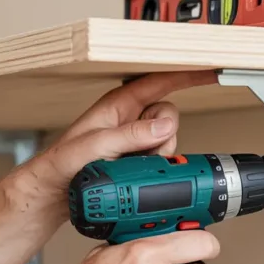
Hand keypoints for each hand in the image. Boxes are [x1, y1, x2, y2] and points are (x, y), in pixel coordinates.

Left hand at [13, 70, 217, 211]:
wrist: (54, 193)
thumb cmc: (62, 164)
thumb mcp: (92, 148)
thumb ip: (127, 136)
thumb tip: (162, 127)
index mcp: (118, 104)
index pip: (159, 81)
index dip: (185, 74)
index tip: (209, 70)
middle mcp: (130, 118)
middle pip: (169, 115)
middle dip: (163, 136)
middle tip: (142, 152)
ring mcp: (135, 139)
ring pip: (168, 140)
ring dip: (157, 157)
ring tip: (130, 167)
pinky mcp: (139, 158)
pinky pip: (162, 159)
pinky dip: (156, 169)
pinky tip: (136, 175)